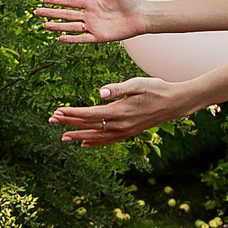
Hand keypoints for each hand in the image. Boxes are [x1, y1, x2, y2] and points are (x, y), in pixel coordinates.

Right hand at [35, 0, 144, 43]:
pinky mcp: (100, 37)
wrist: (143, 15)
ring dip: (57, 26)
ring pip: (71, 27)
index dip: (56, 1)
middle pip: (66, 14)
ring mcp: (94, 26)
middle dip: (51, 14)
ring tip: (44, 26)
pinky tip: (60, 38)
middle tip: (36, 13)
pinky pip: (83, 38)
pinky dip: (72, 38)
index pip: (69, 2)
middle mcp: (90, 15)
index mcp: (91, 3)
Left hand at [50, 78, 183, 145]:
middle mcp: (121, 125)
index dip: (72, 113)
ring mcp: (125, 131)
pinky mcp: (129, 133)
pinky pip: (108, 140)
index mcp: (120, 111)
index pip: (89, 114)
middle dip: (69, 123)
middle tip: (51, 119)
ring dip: (78, 135)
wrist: (175, 103)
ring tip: (63, 136)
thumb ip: (118, 88)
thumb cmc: (157, 89)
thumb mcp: (138, 83)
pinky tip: (85, 143)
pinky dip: (95, 142)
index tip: (58, 111)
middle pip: (89, 126)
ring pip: (96, 136)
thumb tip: (101, 93)